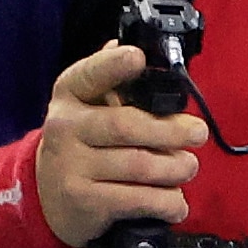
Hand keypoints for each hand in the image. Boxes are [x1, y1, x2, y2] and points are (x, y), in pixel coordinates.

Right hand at [34, 41, 207, 246]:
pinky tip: (175, 201)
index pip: (89, 75)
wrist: (49, 198)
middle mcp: (65, 128)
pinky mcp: (83, 202)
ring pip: (140, 165)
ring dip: (176, 168)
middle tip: (198, 134)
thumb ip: (114, 81)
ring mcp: (70, 167)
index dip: (113, 65)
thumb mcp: (92, 107)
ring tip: (188, 167)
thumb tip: (131, 46)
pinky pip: (139, 199)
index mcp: (71, 95)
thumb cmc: (87, 144)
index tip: (137, 57)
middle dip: (172, 130)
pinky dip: (168, 202)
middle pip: (127, 125)